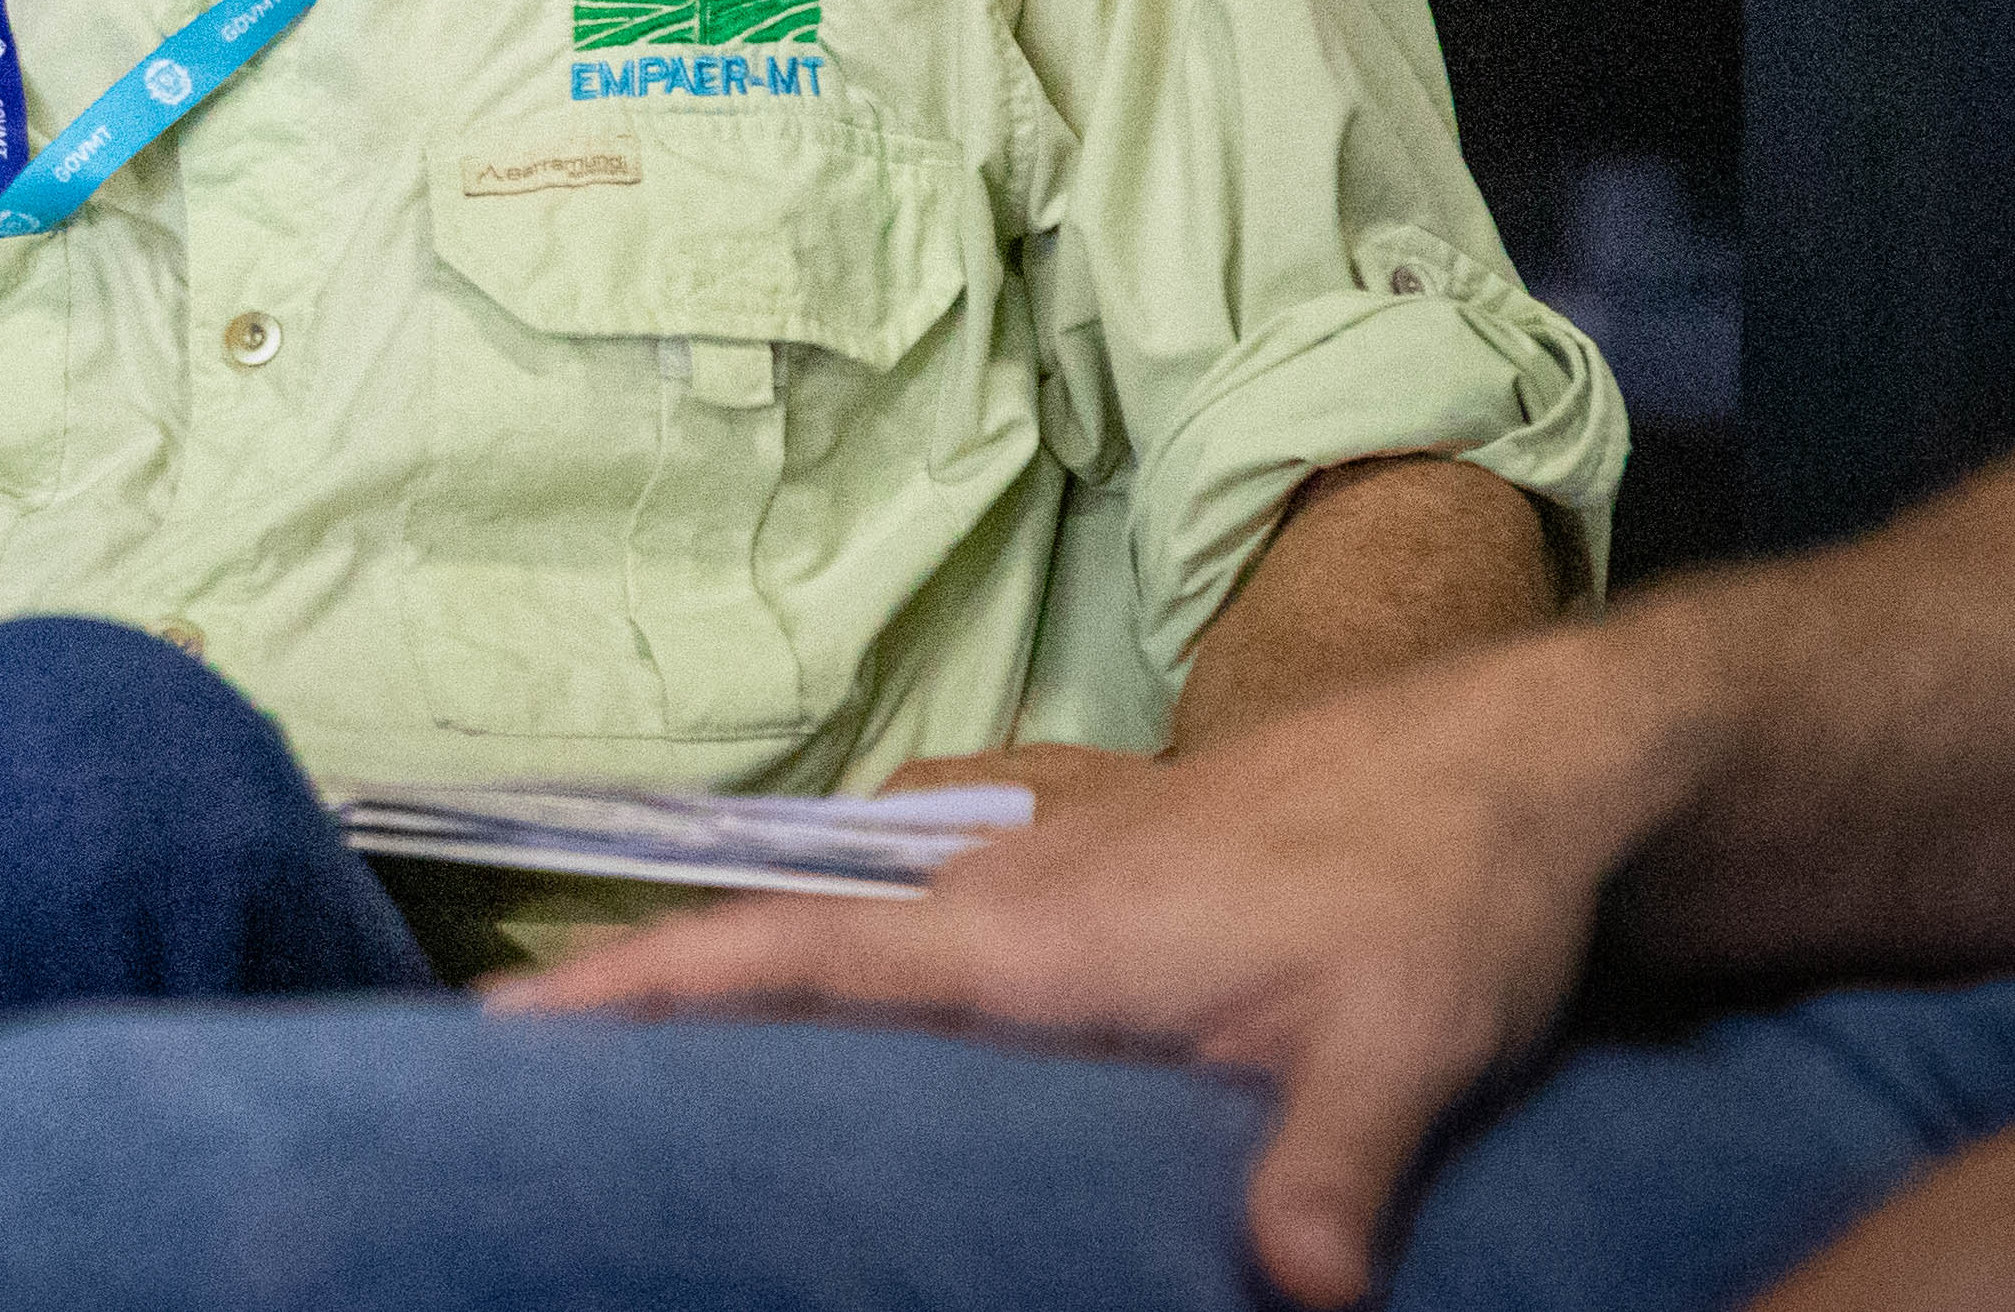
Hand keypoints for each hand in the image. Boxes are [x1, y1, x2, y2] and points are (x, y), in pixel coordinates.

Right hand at [487, 620, 1704, 1308]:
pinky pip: (935, 895)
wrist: (1518, 756)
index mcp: (1027, 931)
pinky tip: (873, 971)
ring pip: (852, 922)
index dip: (641, 987)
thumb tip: (1296, 1301)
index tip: (496, 1020)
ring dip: (751, 973)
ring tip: (650, 1052)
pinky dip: (867, 936)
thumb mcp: (1396, 1047)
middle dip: (647, 996)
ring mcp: (1046, 857)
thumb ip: (1326, 1173)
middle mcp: (1003, 884)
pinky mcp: (1098, 852)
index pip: (790, 958)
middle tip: (515, 1071)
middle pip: (781, 941)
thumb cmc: (1442, 894)